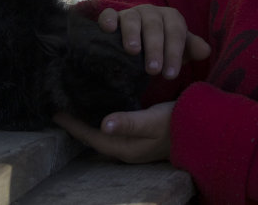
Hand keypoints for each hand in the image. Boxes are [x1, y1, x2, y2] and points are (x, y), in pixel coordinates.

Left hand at [54, 102, 175, 163]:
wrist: (202, 130)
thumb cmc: (177, 123)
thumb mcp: (152, 121)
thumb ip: (129, 122)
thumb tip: (103, 124)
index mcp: (125, 149)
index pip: (91, 137)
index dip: (72, 125)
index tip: (55, 111)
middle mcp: (125, 150)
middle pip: (93, 138)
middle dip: (77, 124)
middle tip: (61, 106)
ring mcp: (133, 145)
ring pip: (102, 134)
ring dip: (88, 122)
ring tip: (74, 106)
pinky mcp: (139, 137)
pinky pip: (113, 130)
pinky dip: (101, 120)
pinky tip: (99, 108)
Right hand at [98, 6, 210, 78]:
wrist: (141, 39)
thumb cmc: (164, 46)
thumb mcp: (180, 48)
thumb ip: (191, 48)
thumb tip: (205, 51)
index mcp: (171, 18)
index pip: (176, 33)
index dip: (174, 53)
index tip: (171, 75)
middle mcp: (152, 12)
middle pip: (155, 27)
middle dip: (155, 48)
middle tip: (153, 70)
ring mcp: (131, 13)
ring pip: (132, 19)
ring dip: (133, 34)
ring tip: (133, 51)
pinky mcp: (113, 16)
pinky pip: (108, 14)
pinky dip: (108, 19)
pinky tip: (109, 29)